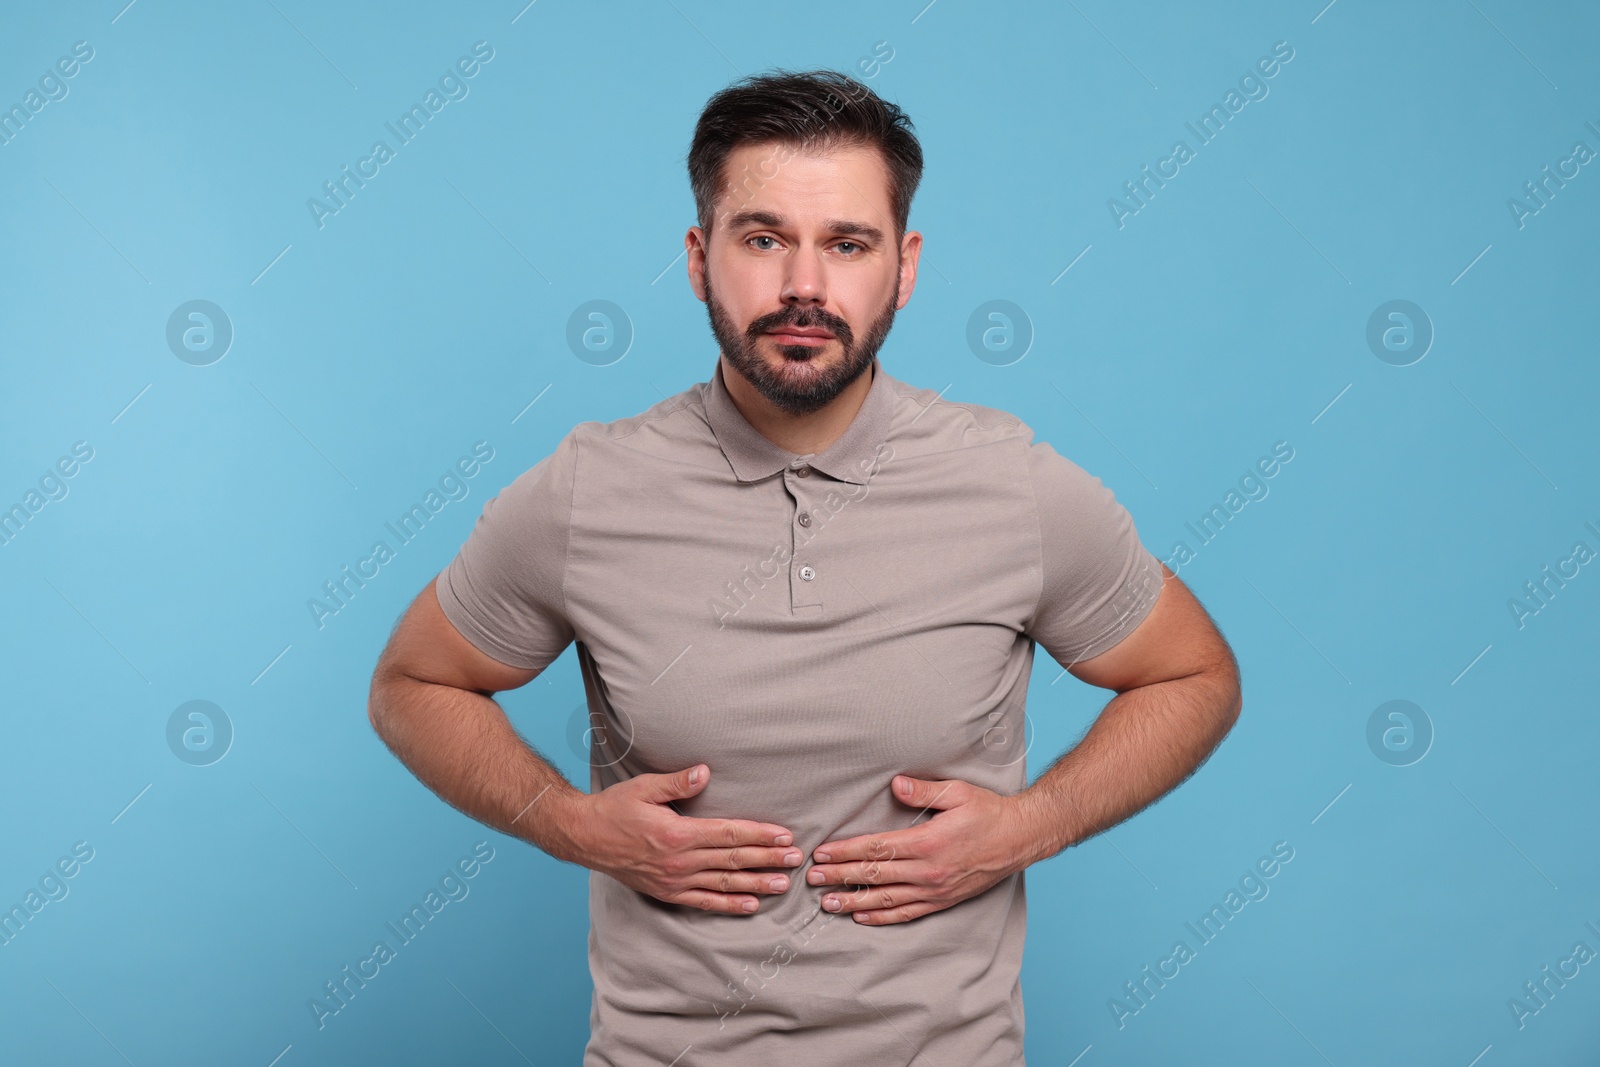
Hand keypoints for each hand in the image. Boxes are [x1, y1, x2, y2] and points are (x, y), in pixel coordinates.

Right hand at [564, 763, 802, 914]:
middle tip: (796, 860)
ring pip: (724, 883)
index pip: (729, 833)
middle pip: (733, 859)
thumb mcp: (644, 787)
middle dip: (768, 859)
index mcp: (678, 833)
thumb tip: (705, 772)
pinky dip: (729, 904)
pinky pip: (704, 902)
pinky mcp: (667, 892)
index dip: (760, 835)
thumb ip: (677, 783)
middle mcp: (680, 860)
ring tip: (783, 885)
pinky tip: (751, 905)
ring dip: (756, 884)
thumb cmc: (615, 807)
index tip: (784, 836)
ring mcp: (674, 880)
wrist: (584, 837)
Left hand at [807, 775, 1040, 924]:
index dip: (846, 852)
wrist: (1019, 839)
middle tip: (812, 880)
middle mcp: (928, 870)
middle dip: (839, 877)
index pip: (877, 848)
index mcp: (928, 842)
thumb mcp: (957, 792)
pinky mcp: (942, 901)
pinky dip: (882, 917)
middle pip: (874, 875)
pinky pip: (907, 912)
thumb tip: (895, 784)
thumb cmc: (988, 812)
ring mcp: (935, 889)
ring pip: (886, 899)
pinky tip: (862, 917)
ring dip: (854, 902)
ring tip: (828, 904)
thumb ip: (924, 790)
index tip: (822, 854)